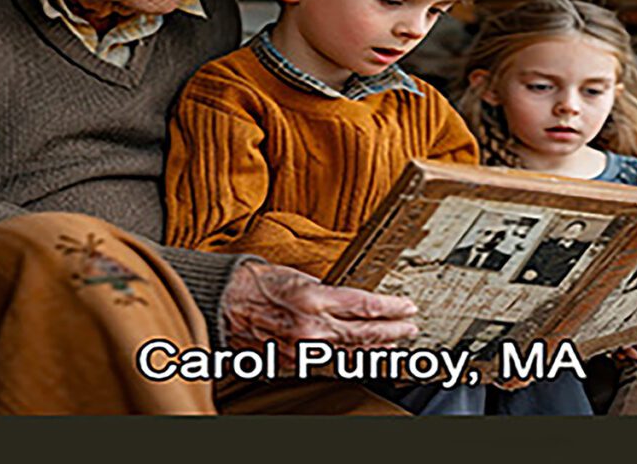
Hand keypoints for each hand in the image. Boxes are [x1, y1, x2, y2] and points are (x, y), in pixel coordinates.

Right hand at [221, 260, 419, 363]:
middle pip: (363, 333)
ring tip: (395, 339)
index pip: (364, 306)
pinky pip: (330, 358)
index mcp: (313, 299)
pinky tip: (363, 350)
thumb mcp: (298, 275)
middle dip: (392, 330)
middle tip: (411, 327)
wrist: (225, 303)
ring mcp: (303, 348)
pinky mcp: (294, 361)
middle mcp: (311, 327)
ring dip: (376, 345)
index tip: (408, 306)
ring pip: (350, 350)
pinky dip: (350, 353)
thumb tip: (353, 302)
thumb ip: (327, 290)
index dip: (391, 308)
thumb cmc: (258, 282)